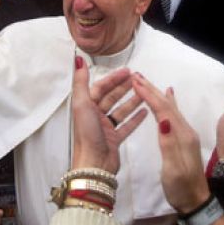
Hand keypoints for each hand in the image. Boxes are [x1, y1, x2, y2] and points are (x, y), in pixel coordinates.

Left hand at [70, 58, 145, 172]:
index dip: (113, 78)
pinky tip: (145, 112)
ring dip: (132, 101)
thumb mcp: (82, 104)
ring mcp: (105, 128)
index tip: (127, 71)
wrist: (94, 164)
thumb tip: (78, 60)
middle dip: (123, 87)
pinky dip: (135, 119)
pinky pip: (126, 126)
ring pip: (120, 110)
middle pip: (111, 97)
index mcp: (86, 107)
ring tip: (144, 93)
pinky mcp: (114, 140)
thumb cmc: (87, 135)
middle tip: (137, 79)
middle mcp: (94, 116)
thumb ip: (81, 82)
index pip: (100, 87)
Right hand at [131, 73, 210, 214]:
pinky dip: (168, 103)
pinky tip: (169, 95)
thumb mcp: (173, 169)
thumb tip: (163, 120)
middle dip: (152, 89)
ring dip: (157, 93)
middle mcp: (186, 131)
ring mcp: (186, 135)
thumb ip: (169, 144)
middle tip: (136, 75)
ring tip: (145, 82)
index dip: (149, 95)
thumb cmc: (181, 188)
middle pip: (167, 105)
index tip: (134, 82)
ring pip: (170, 108)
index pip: (163, 110)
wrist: (196, 202)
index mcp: (182, 136)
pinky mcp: (184, 140)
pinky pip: (173, 115)